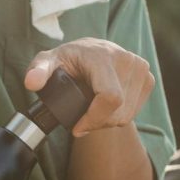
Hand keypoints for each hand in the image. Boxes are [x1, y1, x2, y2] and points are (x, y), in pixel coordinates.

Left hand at [23, 38, 154, 136]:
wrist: (91, 50)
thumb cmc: (68, 59)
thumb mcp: (48, 61)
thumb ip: (38, 70)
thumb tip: (32, 82)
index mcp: (102, 56)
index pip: (110, 97)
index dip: (94, 119)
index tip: (77, 128)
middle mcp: (126, 60)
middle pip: (117, 111)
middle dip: (96, 123)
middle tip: (80, 120)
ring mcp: (140, 68)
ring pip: (127, 114)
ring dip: (107, 121)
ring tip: (91, 111)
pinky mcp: (148, 78)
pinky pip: (135, 111)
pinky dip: (119, 116)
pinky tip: (106, 107)